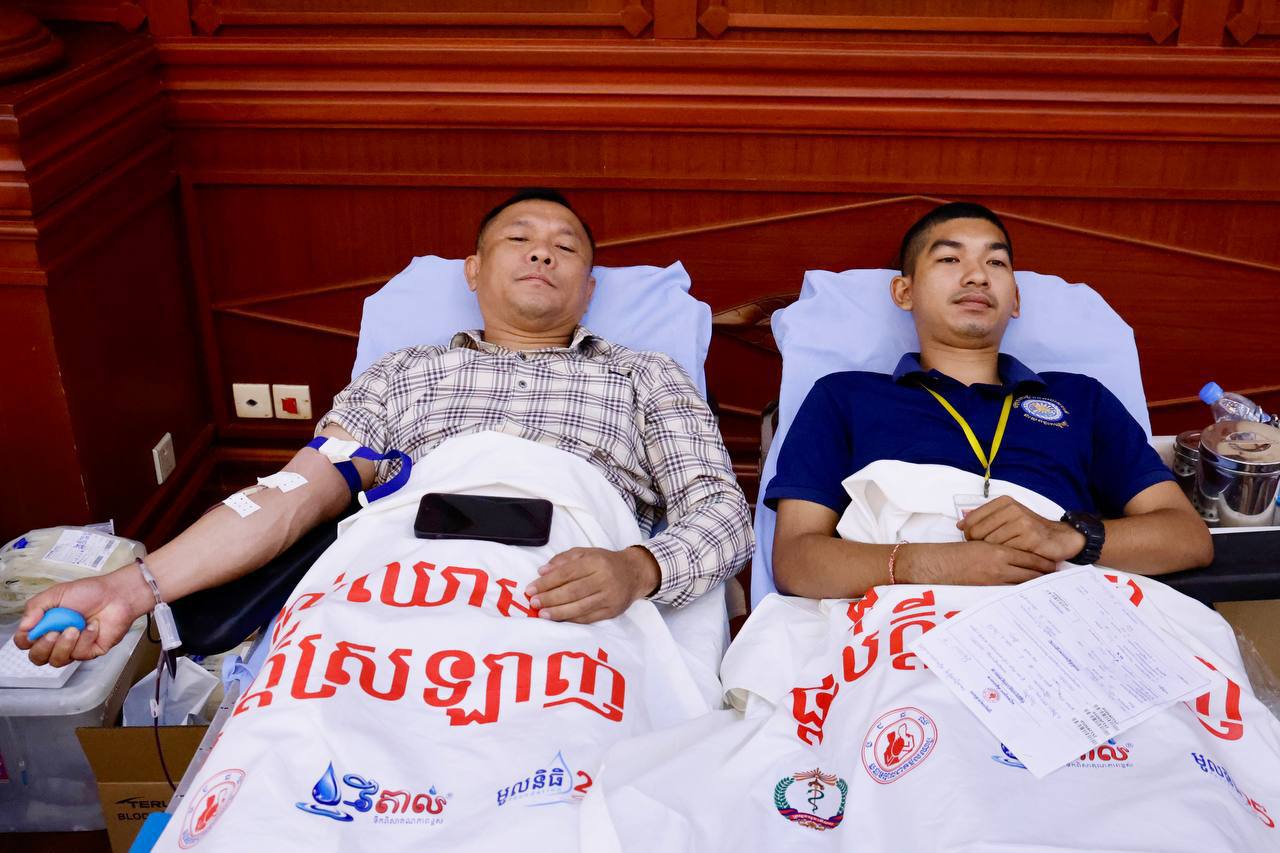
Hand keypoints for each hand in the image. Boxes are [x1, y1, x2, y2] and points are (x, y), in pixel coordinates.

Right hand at [14, 566, 152, 666]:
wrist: (117, 594)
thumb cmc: (89, 593)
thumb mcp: (56, 593)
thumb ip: (36, 608)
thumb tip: (23, 627)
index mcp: (45, 626)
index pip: (25, 643)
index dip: (25, 640)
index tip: (32, 631)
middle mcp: (57, 640)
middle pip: (38, 658)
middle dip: (43, 647)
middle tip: (53, 632)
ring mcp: (73, 648)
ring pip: (57, 661)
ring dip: (64, 645)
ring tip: (74, 628)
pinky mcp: (90, 652)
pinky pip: (80, 654)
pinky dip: (86, 638)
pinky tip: (93, 626)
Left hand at [525, 546, 660, 623]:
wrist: (635, 573)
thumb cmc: (605, 562)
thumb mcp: (586, 553)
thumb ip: (563, 559)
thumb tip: (542, 571)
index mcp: (595, 562)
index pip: (566, 573)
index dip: (547, 582)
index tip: (531, 589)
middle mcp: (604, 579)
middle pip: (572, 591)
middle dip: (550, 598)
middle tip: (533, 603)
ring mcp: (609, 597)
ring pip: (580, 607)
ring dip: (558, 612)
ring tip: (542, 614)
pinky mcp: (612, 611)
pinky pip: (589, 618)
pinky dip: (572, 619)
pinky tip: (559, 619)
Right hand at [898, 540, 1056, 585]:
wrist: (938, 564)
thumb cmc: (955, 553)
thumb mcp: (979, 545)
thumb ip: (998, 549)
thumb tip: (1015, 556)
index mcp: (998, 550)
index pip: (1030, 557)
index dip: (1044, 562)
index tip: (1055, 564)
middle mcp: (999, 564)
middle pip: (1032, 572)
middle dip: (1046, 575)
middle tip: (1058, 578)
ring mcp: (994, 579)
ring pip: (1023, 583)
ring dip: (1036, 585)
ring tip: (1047, 587)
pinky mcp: (987, 590)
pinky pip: (1010, 591)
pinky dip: (1020, 592)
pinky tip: (1027, 594)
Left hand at [958, 495, 1085, 562]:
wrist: (1059, 538)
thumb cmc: (1029, 530)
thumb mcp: (1006, 518)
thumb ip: (984, 519)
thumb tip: (960, 525)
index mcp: (1004, 502)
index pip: (971, 520)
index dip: (969, 534)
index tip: (975, 540)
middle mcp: (1012, 509)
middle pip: (978, 533)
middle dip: (980, 545)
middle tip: (991, 550)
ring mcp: (1022, 522)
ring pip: (991, 543)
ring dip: (996, 552)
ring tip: (1006, 551)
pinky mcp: (1031, 537)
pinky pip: (1007, 551)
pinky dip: (1009, 557)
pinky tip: (1015, 555)